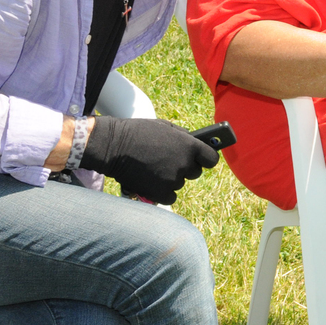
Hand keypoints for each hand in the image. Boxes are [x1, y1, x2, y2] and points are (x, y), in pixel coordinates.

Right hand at [80, 117, 219, 204]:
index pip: (211, 159)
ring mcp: (173, 180)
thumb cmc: (138, 133)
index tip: (202, 160)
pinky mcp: (160, 194)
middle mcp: (185, 164)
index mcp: (189, 146)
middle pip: (195, 173)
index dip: (206, 159)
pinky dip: (162, 192)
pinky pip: (170, 197)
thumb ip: (183, 137)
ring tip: (153, 168)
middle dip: (185, 168)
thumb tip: (197, 144)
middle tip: (168, 162)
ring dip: (170, 179)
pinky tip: (151, 182)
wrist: (114, 146)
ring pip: (179, 183)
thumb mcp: (165, 127)